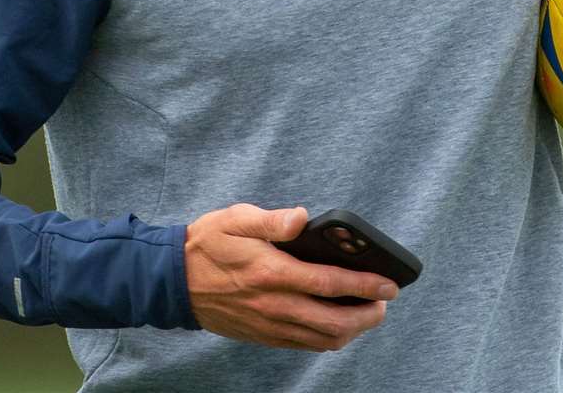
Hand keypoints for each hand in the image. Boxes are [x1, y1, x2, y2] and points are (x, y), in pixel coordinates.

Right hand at [185, 203, 397, 350]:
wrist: (173, 281)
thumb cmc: (209, 243)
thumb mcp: (238, 218)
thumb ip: (273, 220)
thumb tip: (303, 217)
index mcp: (272, 272)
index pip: (329, 283)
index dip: (365, 285)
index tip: (389, 284)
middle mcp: (274, 304)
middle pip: (333, 321)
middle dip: (367, 315)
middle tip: (385, 303)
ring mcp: (269, 325)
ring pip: (321, 339)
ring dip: (351, 331)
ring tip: (367, 314)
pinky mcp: (263, 335)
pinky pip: (303, 344)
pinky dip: (327, 338)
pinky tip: (337, 325)